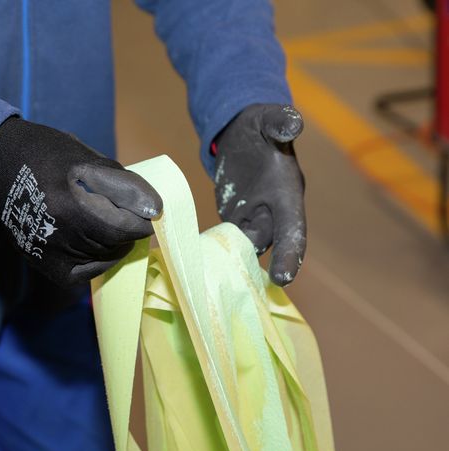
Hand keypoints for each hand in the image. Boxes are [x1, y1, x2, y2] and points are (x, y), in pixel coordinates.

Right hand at [0, 117, 161, 285]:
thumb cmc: (47, 154)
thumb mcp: (87, 158)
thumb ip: (123, 185)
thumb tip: (154, 210)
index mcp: (70, 205)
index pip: (127, 227)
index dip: (143, 218)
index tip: (145, 208)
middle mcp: (58, 235)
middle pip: (117, 243)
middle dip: (129, 228)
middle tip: (123, 211)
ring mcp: (49, 254)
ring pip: (105, 257)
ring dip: (114, 241)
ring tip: (104, 219)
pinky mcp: (44, 264)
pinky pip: (86, 272)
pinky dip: (98, 259)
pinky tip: (94, 240)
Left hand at [214, 104, 305, 285]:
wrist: (243, 132)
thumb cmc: (260, 125)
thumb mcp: (268, 119)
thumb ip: (280, 121)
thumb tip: (295, 122)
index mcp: (287, 192)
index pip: (294, 228)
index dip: (291, 253)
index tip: (282, 278)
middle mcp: (274, 211)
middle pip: (267, 243)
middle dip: (252, 264)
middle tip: (233, 287)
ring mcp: (255, 217)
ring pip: (246, 245)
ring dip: (232, 261)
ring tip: (212, 281)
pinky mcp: (237, 218)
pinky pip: (230, 240)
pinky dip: (218, 251)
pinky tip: (198, 263)